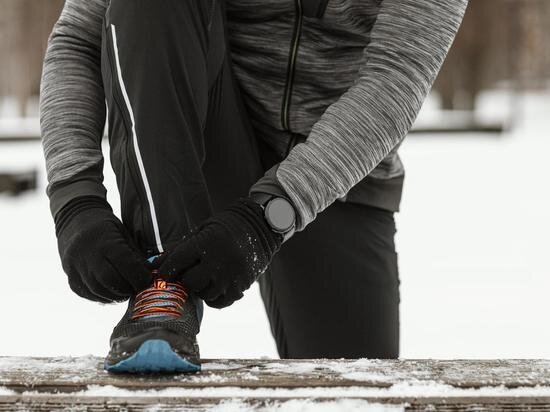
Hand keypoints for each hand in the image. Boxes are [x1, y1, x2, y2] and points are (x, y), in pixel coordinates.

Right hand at [56, 196, 151, 302]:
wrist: (75, 219)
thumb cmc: (105, 226)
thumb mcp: (123, 232)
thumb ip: (134, 254)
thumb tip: (148, 274)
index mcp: (105, 241)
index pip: (125, 264)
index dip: (139, 276)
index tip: (147, 281)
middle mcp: (87, 254)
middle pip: (110, 280)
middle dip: (127, 289)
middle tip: (137, 289)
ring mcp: (75, 266)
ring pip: (97, 290)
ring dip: (115, 296)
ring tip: (125, 293)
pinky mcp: (69, 276)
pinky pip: (86, 293)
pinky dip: (101, 297)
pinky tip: (111, 294)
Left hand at [158, 198, 281, 307]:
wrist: (260, 227)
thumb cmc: (225, 227)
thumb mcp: (202, 231)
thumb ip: (180, 248)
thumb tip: (155, 264)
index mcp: (206, 243)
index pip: (176, 263)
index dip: (166, 270)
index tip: (162, 274)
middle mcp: (219, 261)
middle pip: (190, 282)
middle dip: (185, 280)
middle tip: (187, 274)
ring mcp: (231, 275)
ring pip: (205, 294)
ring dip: (200, 289)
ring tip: (204, 278)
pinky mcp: (241, 285)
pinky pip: (220, 302)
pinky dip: (214, 298)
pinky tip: (214, 286)